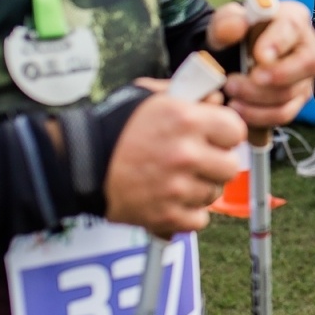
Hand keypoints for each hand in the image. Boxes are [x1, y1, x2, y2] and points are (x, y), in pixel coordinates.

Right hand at [104, 81, 247, 236]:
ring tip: (179, 180)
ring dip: (201, 188)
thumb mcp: (149, 96)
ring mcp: (177, 187)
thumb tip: (216, 100)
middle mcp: (186, 154)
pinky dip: (188, 213)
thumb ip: (187, 95)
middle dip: (216, 163)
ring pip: (214, 194)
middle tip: (199, 161)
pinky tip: (173, 200)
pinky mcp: (165, 215)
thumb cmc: (113, 126)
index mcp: (186, 120)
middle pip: (230, 167)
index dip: (225, 134)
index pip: (236, 131)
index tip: (216, 138)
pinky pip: (199, 219)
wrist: (78, 162)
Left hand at [208, 0, 314, 127]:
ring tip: (230, 95)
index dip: (278, 42)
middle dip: (272, 77)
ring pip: (291, 94)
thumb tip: (236, 27)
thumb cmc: (234, 36)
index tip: (258, 56)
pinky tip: (238, 108)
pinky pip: (284, 114)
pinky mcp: (296, 100)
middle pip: (307, 64)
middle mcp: (308, 48)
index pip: (293, 27)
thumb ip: (226, 22)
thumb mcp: (224, 24)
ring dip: (256, 99)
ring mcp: (305, 77)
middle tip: (234, 82)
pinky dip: (258, 116)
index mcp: (292, 19)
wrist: (231, 59)